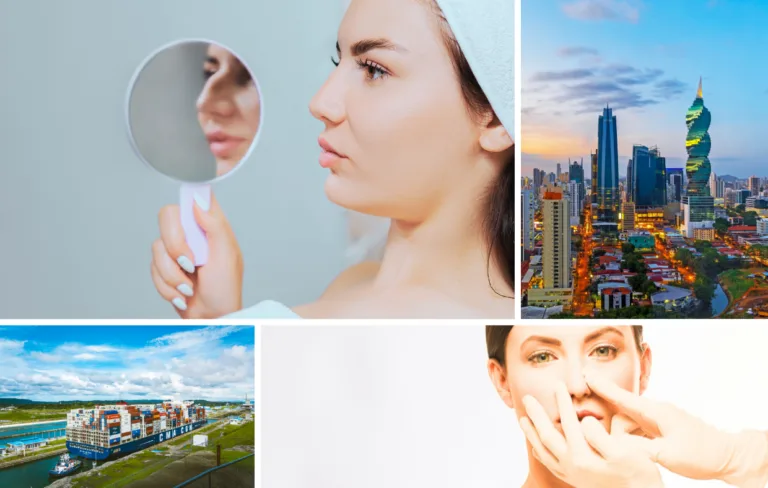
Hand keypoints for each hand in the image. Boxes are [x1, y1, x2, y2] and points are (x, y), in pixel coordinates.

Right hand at [150, 191, 242, 318]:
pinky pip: (153, 269)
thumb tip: (199, 202)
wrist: (212, 318)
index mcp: (211, 225)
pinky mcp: (165, 266)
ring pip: (157, 248)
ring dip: (173, 275)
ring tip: (190, 287)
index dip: (188, 193)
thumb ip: (215, 225)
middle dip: (174, 245)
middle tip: (190, 263)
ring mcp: (177, 249)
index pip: (195, 195)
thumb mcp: (227, 255)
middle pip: (167, 216)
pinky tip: (183, 293)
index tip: (189, 207)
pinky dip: (168, 287)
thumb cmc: (226, 289)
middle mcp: (192, 232)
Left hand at [519, 382, 663, 487]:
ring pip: (544, 451)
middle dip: (537, 415)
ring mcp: (572, 475)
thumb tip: (584, 421)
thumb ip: (600, 436)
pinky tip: (537, 449)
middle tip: (526, 398)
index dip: (562, 402)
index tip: (558, 385)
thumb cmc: (639, 476)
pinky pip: (550, 465)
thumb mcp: (624, 452)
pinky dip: (541, 453)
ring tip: (522, 420)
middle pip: (547, 436)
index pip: (567, 423)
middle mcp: (572, 467)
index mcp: (582, 457)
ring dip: (532, 434)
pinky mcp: (575, 481)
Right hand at [587, 373, 767, 487]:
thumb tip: (613, 443)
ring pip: (629, 426)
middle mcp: (655, 413)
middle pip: (621, 417)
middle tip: (616, 446)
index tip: (585, 376)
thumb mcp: (667, 454)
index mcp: (655, 412)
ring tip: (637, 456)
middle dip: (614, 431)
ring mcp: (658, 422)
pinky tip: (637, 454)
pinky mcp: (661, 431)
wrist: (728, 457)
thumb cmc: (702, 454)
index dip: (601, 387)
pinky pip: (638, 432)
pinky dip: (633, 442)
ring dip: (626, 440)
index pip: (621, 397)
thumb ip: (636, 448)